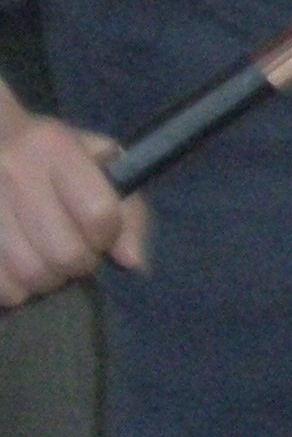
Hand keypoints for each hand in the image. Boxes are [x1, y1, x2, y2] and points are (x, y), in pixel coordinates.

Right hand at [0, 100, 145, 306]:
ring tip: (47, 263)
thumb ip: (128, 207)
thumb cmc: (53, 154)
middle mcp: (13, 172)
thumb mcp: (98, 161)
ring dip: (48, 280)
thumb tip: (133, 261)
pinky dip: (16, 289)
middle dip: (79, 264)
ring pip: (30, 274)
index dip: (108, 235)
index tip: (102, 234)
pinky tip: (18, 270)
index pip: (98, 212)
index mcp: (54, 147)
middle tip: (75, 254)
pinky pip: (0, 286)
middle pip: (65, 253)